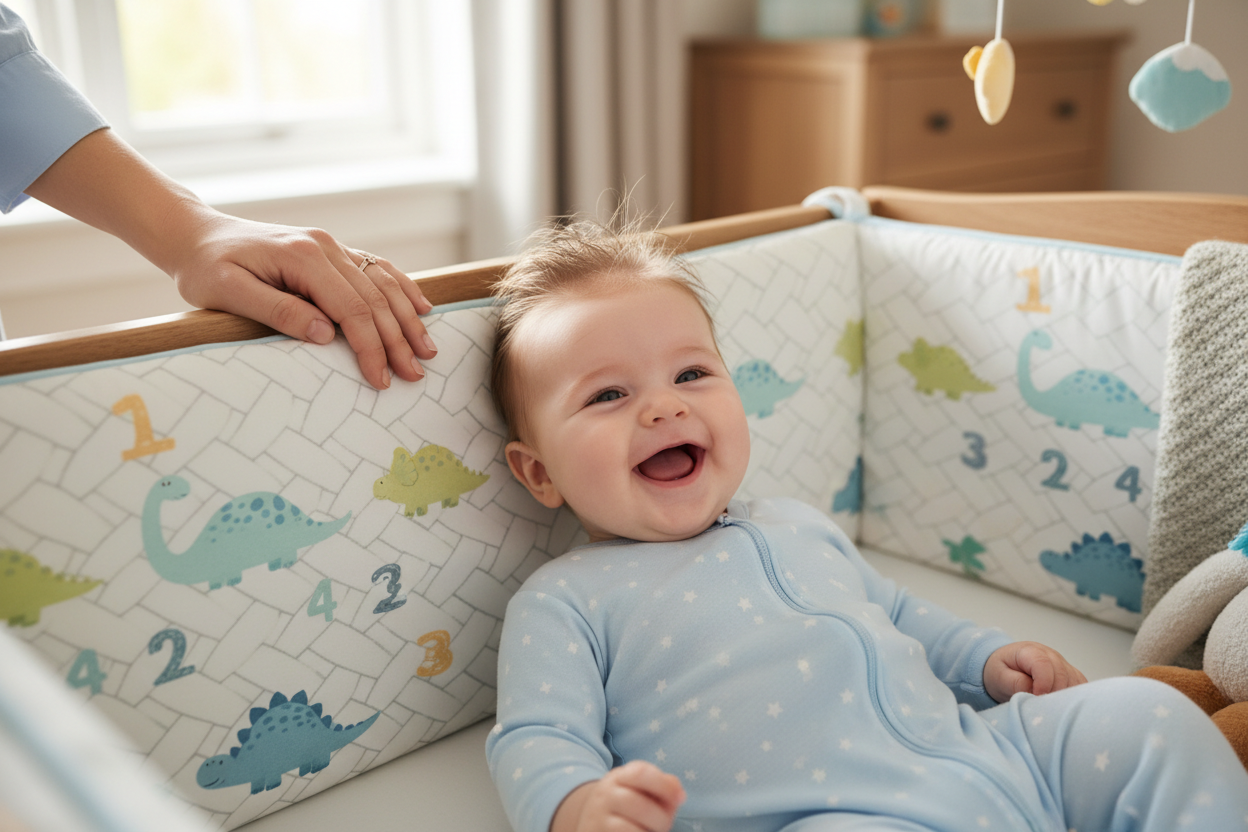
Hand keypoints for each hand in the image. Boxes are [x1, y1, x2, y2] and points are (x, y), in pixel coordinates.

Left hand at [24, 127, 435, 390]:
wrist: (195, 234)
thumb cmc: (205, 268)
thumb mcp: (228, 293)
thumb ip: (278, 311)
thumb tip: (325, 334)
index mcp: (303, 256)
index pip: (351, 309)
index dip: (370, 346)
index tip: (381, 379)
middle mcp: (324, 246)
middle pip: (374, 299)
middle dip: (397, 340)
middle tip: (413, 376)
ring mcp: (331, 246)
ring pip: (382, 283)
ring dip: (407, 318)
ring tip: (427, 350)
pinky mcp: (331, 251)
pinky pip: (377, 269)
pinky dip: (401, 289)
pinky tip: (420, 308)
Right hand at [551, 761, 684, 831]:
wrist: (590, 821)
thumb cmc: (626, 806)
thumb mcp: (640, 790)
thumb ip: (663, 787)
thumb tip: (679, 794)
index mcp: (618, 777)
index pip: (640, 773)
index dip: (664, 785)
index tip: (680, 798)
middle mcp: (604, 795)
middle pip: (641, 806)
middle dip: (662, 819)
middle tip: (665, 825)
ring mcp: (598, 819)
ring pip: (633, 830)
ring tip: (650, 831)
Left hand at [984, 641, 1087, 701]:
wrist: (1005, 667)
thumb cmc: (1000, 671)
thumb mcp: (999, 677)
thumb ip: (1016, 683)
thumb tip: (1035, 693)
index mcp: (1030, 651)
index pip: (1043, 665)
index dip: (1042, 684)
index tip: (1035, 698)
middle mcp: (1050, 655)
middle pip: (1062, 675)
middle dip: (1053, 695)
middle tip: (1042, 708)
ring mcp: (1062, 664)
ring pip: (1074, 681)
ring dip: (1064, 698)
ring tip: (1050, 709)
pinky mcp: (1070, 674)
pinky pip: (1080, 686)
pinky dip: (1074, 698)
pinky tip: (1062, 707)